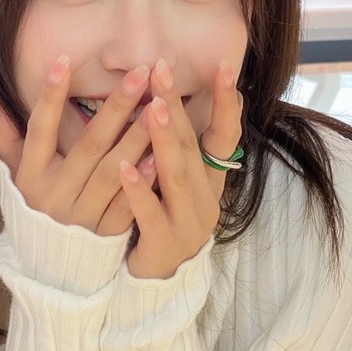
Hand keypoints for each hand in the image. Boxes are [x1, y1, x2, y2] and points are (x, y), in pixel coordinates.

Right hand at [0, 57, 152, 236]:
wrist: (50, 272)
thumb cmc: (35, 210)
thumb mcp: (15, 178)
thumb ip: (8, 140)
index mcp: (31, 176)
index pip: (39, 129)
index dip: (49, 96)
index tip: (64, 60)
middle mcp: (54, 195)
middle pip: (88, 145)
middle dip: (115, 107)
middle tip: (140, 73)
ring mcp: (80, 216)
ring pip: (111, 172)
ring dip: (137, 138)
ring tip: (160, 106)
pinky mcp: (105, 234)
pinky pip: (125, 206)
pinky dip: (140, 183)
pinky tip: (158, 157)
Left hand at [119, 58, 241, 279]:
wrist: (161, 283)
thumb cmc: (164, 219)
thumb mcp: (177, 183)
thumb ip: (180, 147)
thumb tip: (177, 96)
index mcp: (210, 179)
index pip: (225, 136)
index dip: (226, 103)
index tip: (224, 66)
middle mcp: (205, 198)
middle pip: (193, 146)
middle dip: (178, 107)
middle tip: (162, 70)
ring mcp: (188, 222)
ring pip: (177, 176)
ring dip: (165, 141)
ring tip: (153, 109)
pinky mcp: (164, 244)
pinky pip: (151, 213)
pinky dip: (139, 189)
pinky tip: (125, 166)